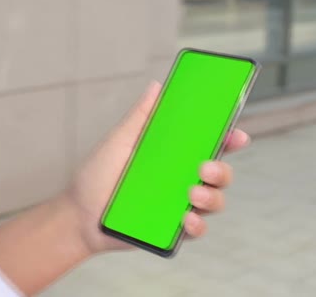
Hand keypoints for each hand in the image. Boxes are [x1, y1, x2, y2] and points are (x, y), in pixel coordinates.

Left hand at [63, 81, 250, 253]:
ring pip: (214, 201)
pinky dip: (197, 225)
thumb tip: (157, 86)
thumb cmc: (96, 176)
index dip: (228, 138)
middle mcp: (180, 179)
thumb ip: (139, 117)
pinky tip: (186, 219)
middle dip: (222, 170)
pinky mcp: (171, 230)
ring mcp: (178, 205)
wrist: (78, 215)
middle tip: (204, 167)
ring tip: (191, 194)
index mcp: (172, 155)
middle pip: (219, 173)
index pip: (208, 144)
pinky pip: (196, 230)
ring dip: (212, 198)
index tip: (237, 134)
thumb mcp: (118, 142)